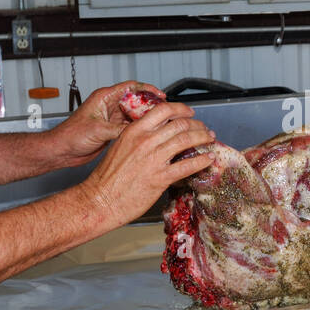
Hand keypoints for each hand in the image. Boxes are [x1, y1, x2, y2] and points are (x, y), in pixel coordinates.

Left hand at [50, 81, 164, 167]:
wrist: (62, 150)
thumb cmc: (70, 135)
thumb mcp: (98, 130)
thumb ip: (119, 129)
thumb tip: (139, 130)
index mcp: (104, 98)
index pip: (131, 86)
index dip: (148, 89)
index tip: (161, 95)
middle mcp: (109, 106)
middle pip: (136, 100)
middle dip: (151, 105)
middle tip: (166, 111)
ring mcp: (111, 118)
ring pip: (135, 114)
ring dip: (147, 118)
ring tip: (161, 123)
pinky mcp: (112, 130)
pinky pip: (131, 127)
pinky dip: (141, 129)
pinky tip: (149, 134)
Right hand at [82, 101, 214, 226]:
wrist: (100, 199)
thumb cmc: (107, 177)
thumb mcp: (121, 147)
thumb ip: (140, 138)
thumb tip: (158, 135)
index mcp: (135, 131)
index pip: (164, 110)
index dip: (181, 109)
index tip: (190, 113)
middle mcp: (145, 141)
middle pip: (180, 124)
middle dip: (197, 125)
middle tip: (204, 129)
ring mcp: (154, 159)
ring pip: (186, 140)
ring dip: (202, 138)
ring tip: (210, 139)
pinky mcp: (160, 177)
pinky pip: (187, 165)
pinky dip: (202, 161)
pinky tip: (208, 159)